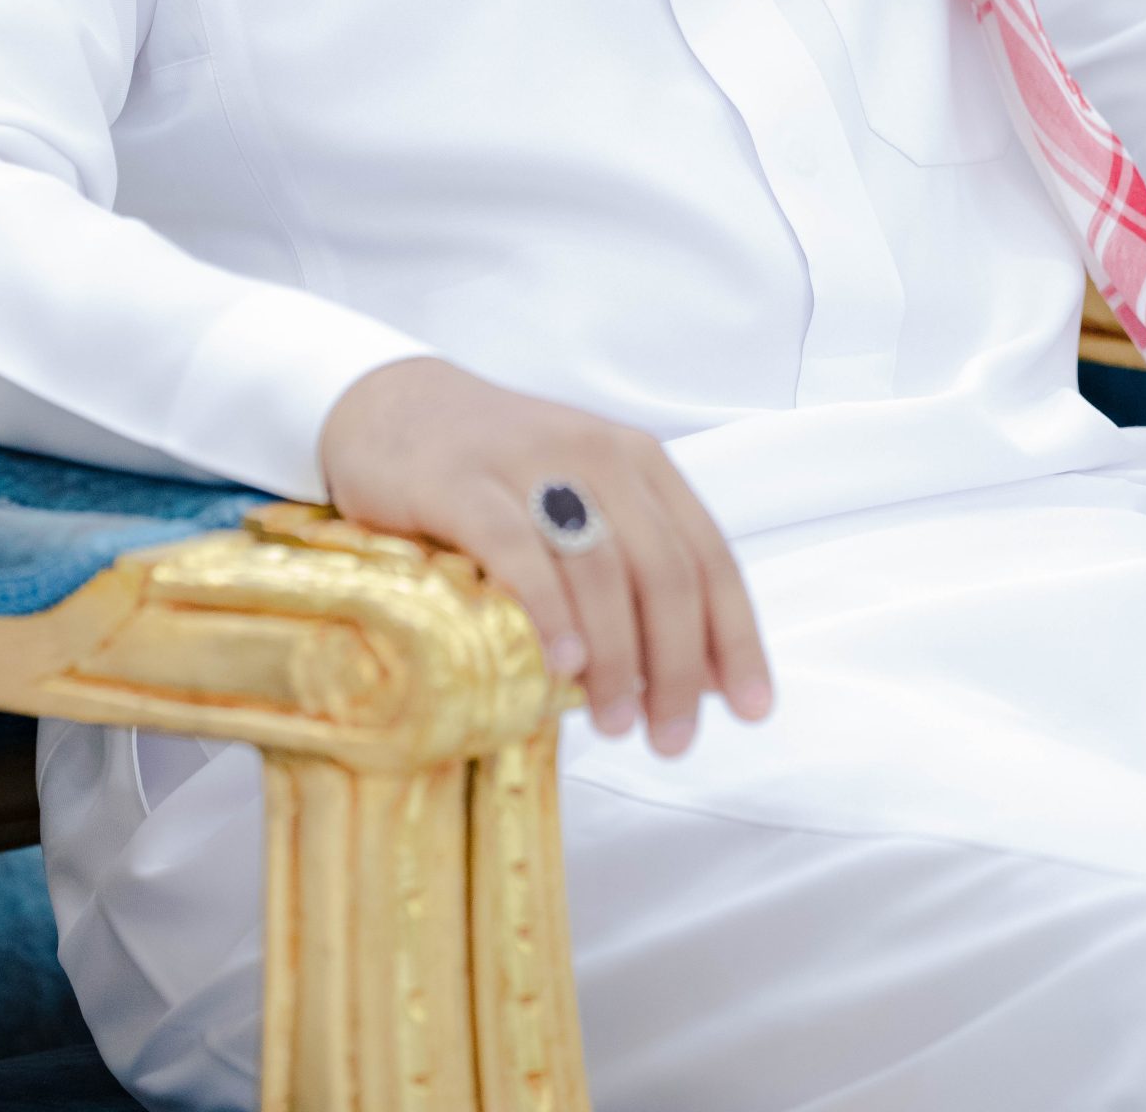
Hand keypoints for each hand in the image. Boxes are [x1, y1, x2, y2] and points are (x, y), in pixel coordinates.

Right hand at [317, 356, 774, 758]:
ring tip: (618, 725)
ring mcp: (530, 464)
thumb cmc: (498, 475)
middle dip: (680, 665)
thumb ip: (637, 572)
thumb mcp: (582, 504)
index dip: (738, 637)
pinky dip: (549, 612)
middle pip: (664, 571)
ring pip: (600, 568)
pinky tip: (562, 666)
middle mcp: (597, 454)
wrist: (393, 406)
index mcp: (639, 461)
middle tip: (671, 739)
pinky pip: (518, 550)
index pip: (709, 556)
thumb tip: (704, 675)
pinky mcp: (463, 482)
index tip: (752, 710)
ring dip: (619, 656)